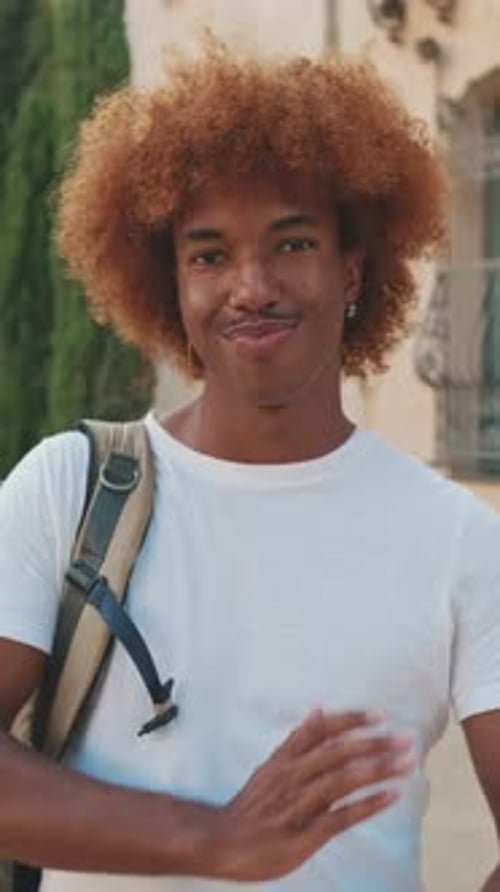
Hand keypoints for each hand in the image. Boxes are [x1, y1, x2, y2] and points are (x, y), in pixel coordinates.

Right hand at [212, 709, 412, 881]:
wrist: (224, 841)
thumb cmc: (254, 803)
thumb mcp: (271, 764)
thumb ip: (299, 739)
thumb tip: (319, 707)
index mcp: (284, 757)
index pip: (321, 730)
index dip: (351, 721)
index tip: (379, 716)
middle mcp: (292, 776)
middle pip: (338, 753)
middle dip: (375, 744)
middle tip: (406, 739)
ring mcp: (299, 804)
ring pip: (344, 781)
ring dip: (378, 770)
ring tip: (407, 763)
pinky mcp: (305, 834)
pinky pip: (342, 816)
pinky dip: (368, 805)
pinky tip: (392, 796)